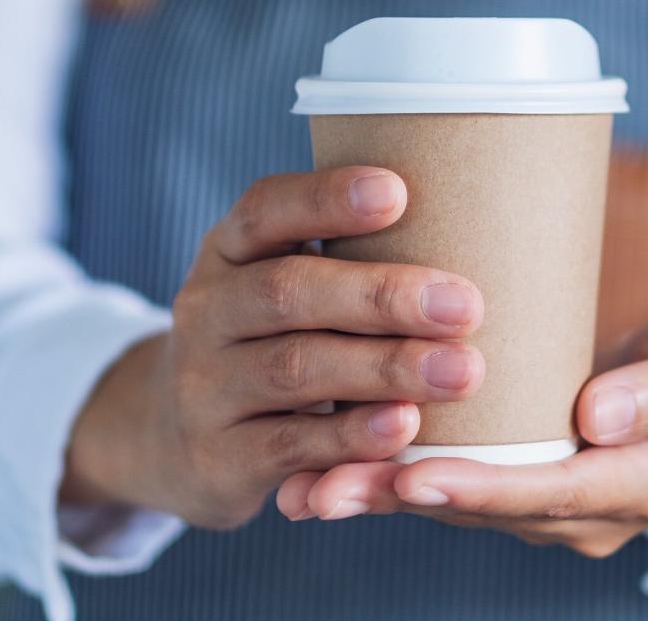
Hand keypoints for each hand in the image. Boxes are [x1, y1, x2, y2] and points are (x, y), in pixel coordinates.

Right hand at [60, 167, 485, 528]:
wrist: (177, 438)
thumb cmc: (272, 341)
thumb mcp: (283, 286)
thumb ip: (349, 259)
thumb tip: (470, 226)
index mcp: (229, 250)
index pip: (266, 209)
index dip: (326, 199)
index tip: (397, 192)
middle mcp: (207, 309)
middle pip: (289, 292)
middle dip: (381, 297)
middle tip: (465, 306)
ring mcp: (204, 385)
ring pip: (294, 369)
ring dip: (385, 369)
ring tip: (461, 372)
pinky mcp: (217, 457)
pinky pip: (289, 444)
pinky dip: (351, 436)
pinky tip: (405, 427)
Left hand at [275, 304, 647, 555]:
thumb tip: (596, 419)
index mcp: (638, 483)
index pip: (551, 493)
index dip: (482, 488)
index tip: (417, 477)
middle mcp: (587, 512)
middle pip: (488, 510)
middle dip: (405, 499)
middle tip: (326, 488)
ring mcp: (554, 505)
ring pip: (461, 505)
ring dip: (385, 494)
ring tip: (307, 485)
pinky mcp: (526, 481)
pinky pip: (460, 485)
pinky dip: (398, 477)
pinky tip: (334, 467)